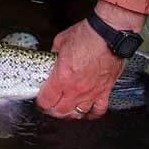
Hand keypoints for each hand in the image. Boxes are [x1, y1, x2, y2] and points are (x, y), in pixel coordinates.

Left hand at [36, 1, 144, 119]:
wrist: (108, 35)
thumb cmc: (86, 35)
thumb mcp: (60, 41)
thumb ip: (54, 53)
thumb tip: (52, 58)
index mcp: (62, 77)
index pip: (46, 100)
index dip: (40, 103)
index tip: (40, 101)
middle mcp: (76, 89)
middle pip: (61, 111)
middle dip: (52, 110)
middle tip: (50, 106)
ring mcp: (91, 92)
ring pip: (78, 113)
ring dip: (70, 113)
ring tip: (66, 110)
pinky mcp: (105, 90)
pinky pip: (99, 110)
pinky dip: (92, 113)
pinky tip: (87, 111)